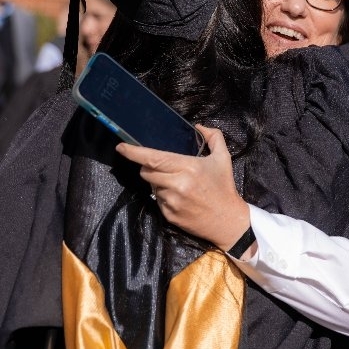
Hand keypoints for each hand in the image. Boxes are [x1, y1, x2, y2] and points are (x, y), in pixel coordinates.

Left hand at [116, 125, 250, 251]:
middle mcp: (177, 184)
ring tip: (177, 183)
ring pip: (152, 185)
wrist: (227, 222)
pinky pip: (157, 200)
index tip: (121, 147)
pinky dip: (163, 195)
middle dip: (148, 166)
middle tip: (162, 166)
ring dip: (158, 181)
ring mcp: (171, 201)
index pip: (154, 158)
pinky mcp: (168, 215)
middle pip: (147, 171)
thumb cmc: (224, 187)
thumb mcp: (223, 158)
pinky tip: (179, 197)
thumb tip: (198, 126)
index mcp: (188, 167)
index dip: (134, 152)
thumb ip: (213, 137)